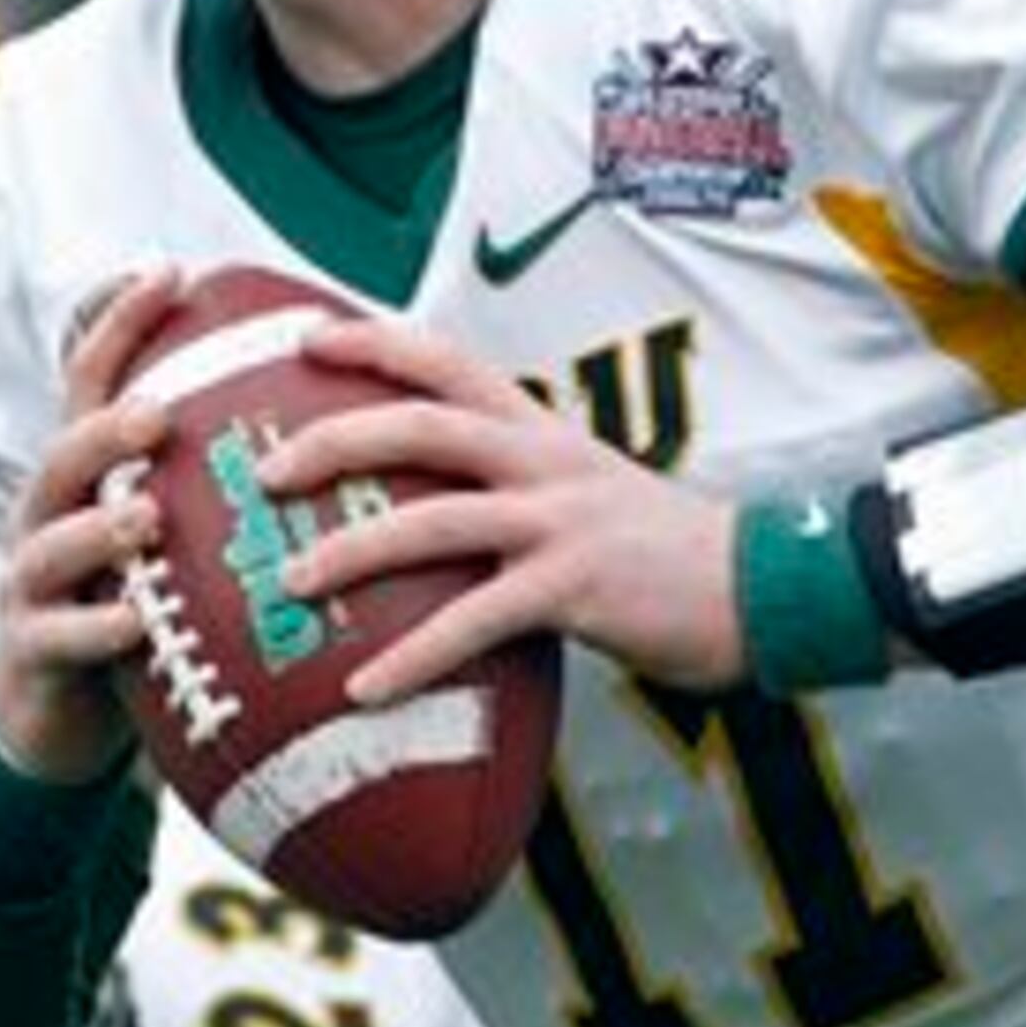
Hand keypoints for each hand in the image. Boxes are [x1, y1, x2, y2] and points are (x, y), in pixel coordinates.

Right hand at [0, 269, 180, 782]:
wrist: (54, 724)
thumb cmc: (134, 615)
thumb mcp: (169, 542)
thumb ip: (216, 485)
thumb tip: (332, 419)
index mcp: (83, 481)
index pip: (91, 384)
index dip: (121, 326)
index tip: (170, 271)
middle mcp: (45, 519)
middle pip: (63, 457)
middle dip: (107, 430)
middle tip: (159, 414)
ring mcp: (29, 587)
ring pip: (50, 544)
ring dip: (98, 530)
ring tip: (146, 519)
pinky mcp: (29, 657)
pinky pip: (57, 638)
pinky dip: (95, 628)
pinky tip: (133, 622)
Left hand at [256, 319, 740, 703]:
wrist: (762, 587)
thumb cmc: (662, 552)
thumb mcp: (585, 492)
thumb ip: (514, 487)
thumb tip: (432, 510)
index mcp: (540, 431)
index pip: (444, 361)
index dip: (370, 341)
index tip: (299, 336)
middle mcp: (543, 461)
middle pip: (420, 425)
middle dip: (334, 438)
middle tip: (263, 470)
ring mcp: (559, 521)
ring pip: (433, 520)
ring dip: (352, 551)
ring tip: (288, 583)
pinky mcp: (574, 588)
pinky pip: (472, 623)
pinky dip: (412, 657)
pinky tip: (363, 690)